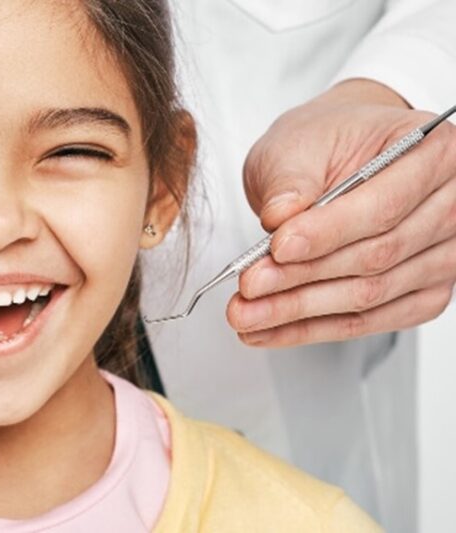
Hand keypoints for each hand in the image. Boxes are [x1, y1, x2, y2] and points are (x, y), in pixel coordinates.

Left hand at [227, 79, 455, 346]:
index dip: (328, 232)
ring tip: (246, 313)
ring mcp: (443, 255)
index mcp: (436, 153)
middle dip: (304, 277)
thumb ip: (289, 180)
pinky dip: (314, 328)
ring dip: (301, 311)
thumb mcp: (296, 144)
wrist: (336, 158)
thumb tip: (280, 217)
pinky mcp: (423, 292)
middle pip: (379, 256)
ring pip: (371, 295)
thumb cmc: (327, 142)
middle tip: (250, 286)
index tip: (277, 246)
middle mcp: (452, 205)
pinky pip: (369, 321)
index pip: (384, 206)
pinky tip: (271, 329)